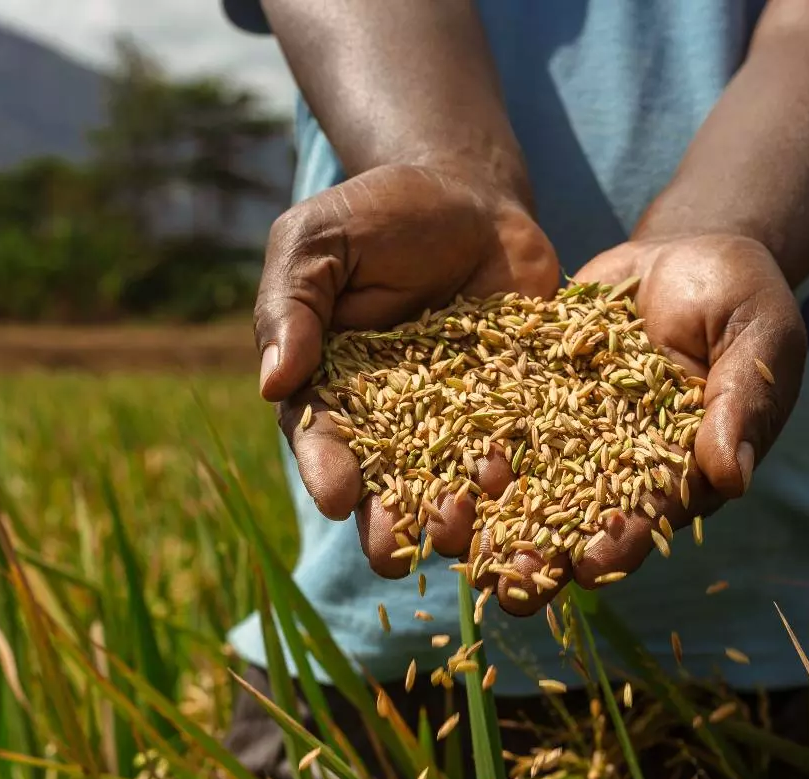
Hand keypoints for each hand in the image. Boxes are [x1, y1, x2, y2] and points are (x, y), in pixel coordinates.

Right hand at [255, 163, 560, 576]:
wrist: (470, 196)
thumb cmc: (377, 214)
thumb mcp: (318, 240)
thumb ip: (294, 304)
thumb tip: (272, 382)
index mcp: (331, 392)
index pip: (322, 440)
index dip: (326, 470)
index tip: (336, 496)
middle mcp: (392, 424)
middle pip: (386, 486)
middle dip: (391, 522)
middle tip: (399, 552)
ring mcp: (459, 425)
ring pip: (455, 487)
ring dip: (461, 521)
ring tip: (468, 538)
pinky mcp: (518, 412)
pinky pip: (523, 456)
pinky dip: (529, 484)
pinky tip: (536, 504)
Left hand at [482, 234, 806, 612]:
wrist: (683, 251)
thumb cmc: (741, 298)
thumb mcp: (756, 339)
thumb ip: (740, 405)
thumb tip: (734, 476)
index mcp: (678, 471)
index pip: (649, 517)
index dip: (621, 542)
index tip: (591, 566)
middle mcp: (615, 465)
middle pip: (576, 519)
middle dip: (542, 555)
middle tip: (506, 589)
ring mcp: (568, 431)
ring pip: (524, 481)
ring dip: (489, 515)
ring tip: (450, 539)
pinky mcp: (531, 392)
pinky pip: (493, 419)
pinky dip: (460, 444)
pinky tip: (420, 463)